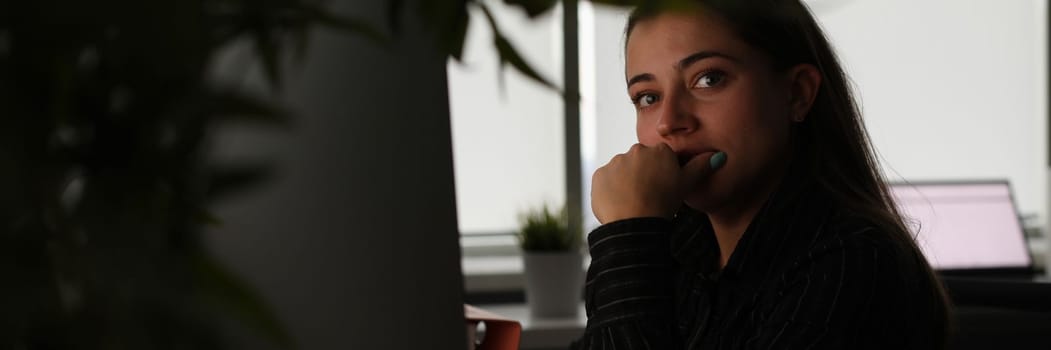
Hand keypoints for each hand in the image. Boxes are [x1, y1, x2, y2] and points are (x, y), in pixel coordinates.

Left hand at [591, 143, 722, 223]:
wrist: (635, 222)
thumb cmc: (664, 203)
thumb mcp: (687, 185)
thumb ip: (701, 167)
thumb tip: (719, 155)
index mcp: (658, 151)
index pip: (661, 159)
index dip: (663, 174)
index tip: (663, 189)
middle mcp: (635, 151)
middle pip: (641, 163)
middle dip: (644, 176)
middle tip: (649, 197)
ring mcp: (615, 163)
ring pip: (623, 172)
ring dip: (627, 183)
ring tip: (634, 203)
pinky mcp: (599, 176)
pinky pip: (606, 182)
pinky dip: (611, 191)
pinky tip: (620, 204)